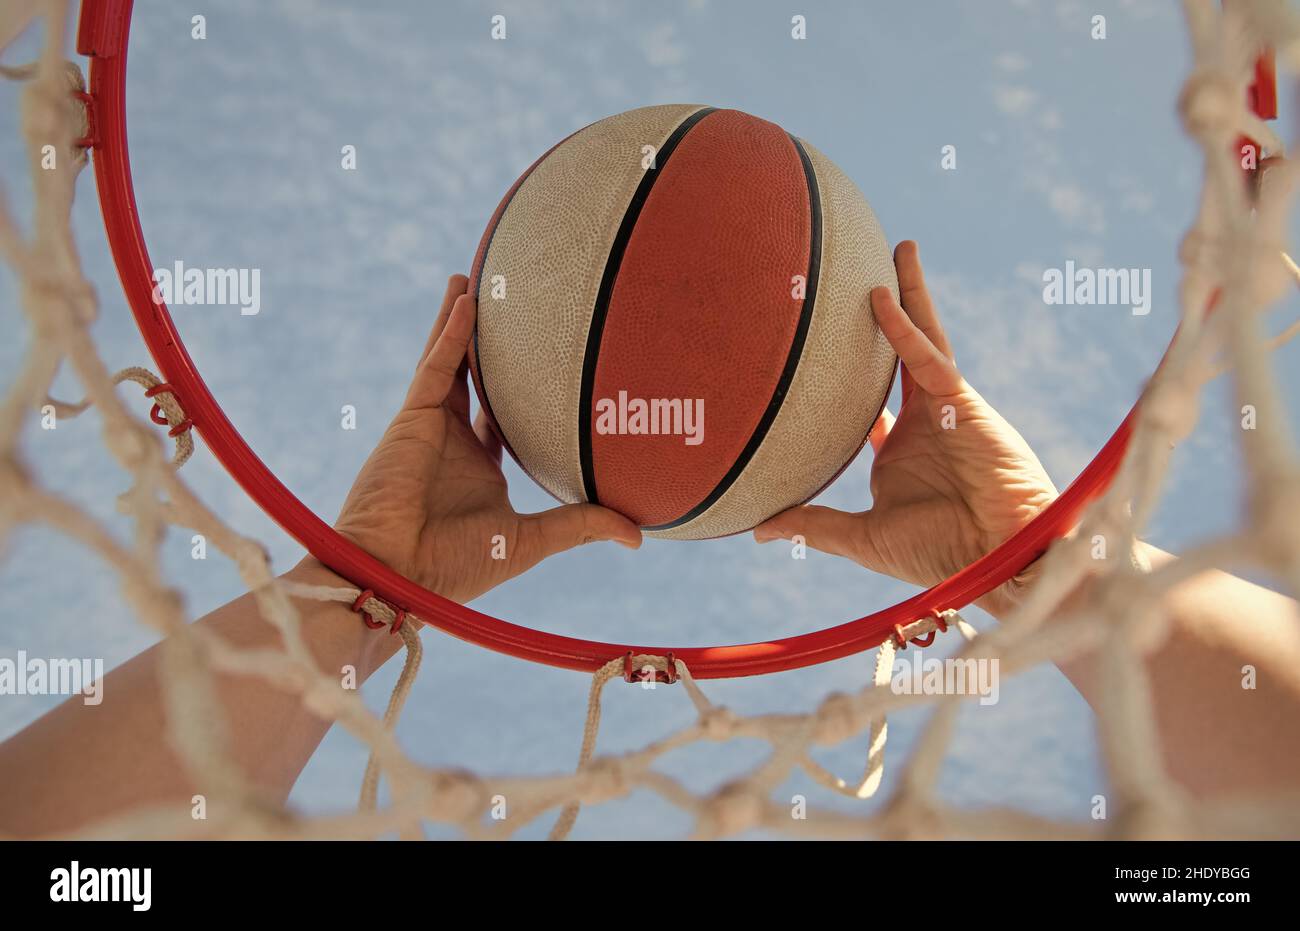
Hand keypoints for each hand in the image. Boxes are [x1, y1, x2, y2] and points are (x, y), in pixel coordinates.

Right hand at [331, 275, 641, 604]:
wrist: (400, 575)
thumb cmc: (456, 567)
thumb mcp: (530, 541)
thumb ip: (580, 526)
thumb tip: (639, 537)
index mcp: (480, 469)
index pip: (503, 421)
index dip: (523, 395)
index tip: (550, 368)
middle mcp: (455, 443)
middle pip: (476, 380)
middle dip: (490, 345)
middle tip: (513, 307)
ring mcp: (431, 426)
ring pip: (451, 362)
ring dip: (462, 322)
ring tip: (477, 280)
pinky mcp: (412, 418)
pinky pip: (436, 366)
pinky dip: (451, 333)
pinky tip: (468, 300)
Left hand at [753, 241, 1057, 615]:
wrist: (996, 560)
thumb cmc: (939, 554)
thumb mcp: (862, 537)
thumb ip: (812, 525)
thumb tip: (757, 527)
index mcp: (898, 451)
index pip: (867, 406)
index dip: (845, 380)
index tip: (815, 355)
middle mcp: (922, 420)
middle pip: (897, 354)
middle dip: (886, 314)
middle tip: (859, 276)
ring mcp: (943, 405)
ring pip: (921, 337)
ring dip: (909, 293)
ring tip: (897, 248)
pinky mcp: (962, 400)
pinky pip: (928, 357)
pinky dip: (904, 329)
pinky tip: (880, 298)